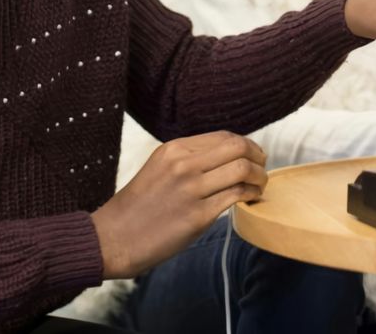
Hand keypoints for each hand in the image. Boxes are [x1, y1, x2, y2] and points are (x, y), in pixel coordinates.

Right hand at [90, 131, 266, 277]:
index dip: (245, 144)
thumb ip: (189, 160)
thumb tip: (225, 157)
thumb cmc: (138, 207)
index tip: (253, 155)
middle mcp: (184, 164)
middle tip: (263, 167)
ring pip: (242, 169)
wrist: (113, 238)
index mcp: (174, 148)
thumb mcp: (159, 168)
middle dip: (258, 156)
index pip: (224, 136)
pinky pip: (236, 195)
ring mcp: (191, 189)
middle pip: (238, 147)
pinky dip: (251, 195)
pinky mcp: (198, 215)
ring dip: (260, 177)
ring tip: (260, 186)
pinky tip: (251, 199)